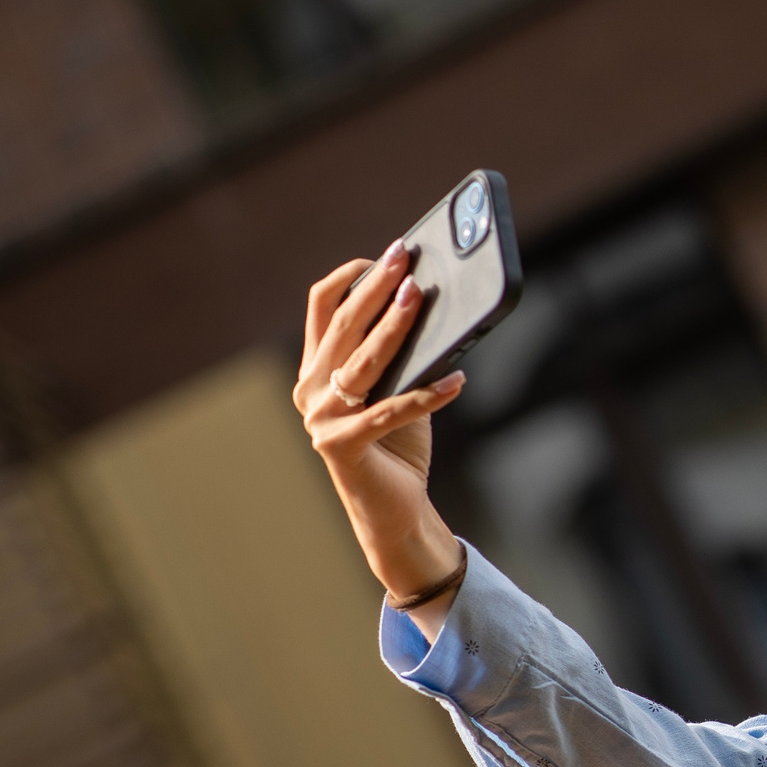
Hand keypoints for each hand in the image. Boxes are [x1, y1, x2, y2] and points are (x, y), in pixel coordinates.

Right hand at [294, 241, 465, 622]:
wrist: (392, 509)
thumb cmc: (396, 444)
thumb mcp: (396, 387)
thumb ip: (402, 354)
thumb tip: (433, 305)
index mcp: (315, 369)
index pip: (321, 307)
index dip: (351, 277)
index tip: (383, 257)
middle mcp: (309, 390)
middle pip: (344, 326)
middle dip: (377, 288)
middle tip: (404, 258)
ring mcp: (321, 420)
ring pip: (363, 362)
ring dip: (394, 326)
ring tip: (421, 297)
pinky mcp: (343, 447)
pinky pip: (391, 412)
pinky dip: (427, 394)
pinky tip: (457, 379)